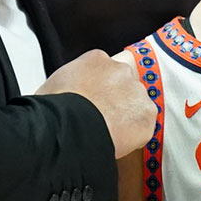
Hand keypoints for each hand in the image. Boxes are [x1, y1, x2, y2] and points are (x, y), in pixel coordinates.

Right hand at [38, 50, 154, 157]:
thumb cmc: (53, 109)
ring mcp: (136, 91)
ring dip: (127, 116)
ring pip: (137, 104)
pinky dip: (134, 134)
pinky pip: (144, 125)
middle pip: (126, 83)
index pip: (107, 69)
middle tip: (102, 118)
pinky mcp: (147, 114)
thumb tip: (70, 93)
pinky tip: (117, 141)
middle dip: (117, 99)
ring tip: (108, 132)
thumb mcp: (54, 83)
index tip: (96, 100)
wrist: (68, 127)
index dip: (102, 88)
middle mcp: (121, 70)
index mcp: (97, 59)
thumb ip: (72, 81)